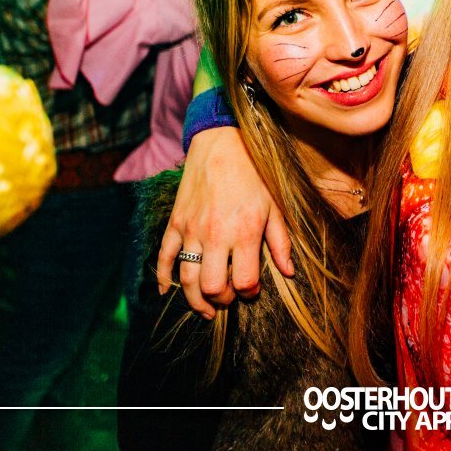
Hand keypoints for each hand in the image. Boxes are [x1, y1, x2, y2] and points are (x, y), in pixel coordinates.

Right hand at [156, 126, 291, 317]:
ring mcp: (191, 230)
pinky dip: (162, 277)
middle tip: (229, 298)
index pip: (245, 281)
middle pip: (213, 286)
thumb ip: (281, 242)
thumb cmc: (254, 174)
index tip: (252, 290)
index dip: (249, 292)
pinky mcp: (175, 222)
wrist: (223, 141)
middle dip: (222, 300)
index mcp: (245, 232)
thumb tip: (289, 272)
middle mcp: (216, 235)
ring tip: (205, 309)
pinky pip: (164, 256)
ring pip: (187, 278)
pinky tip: (164, 291)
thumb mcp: (275, 206)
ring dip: (194, 300)